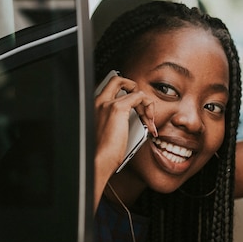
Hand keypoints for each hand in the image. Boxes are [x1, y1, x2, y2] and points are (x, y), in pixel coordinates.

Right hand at [93, 74, 156, 205]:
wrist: (97, 161)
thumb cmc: (101, 153)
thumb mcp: (107, 133)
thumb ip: (115, 122)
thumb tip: (134, 119)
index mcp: (93, 107)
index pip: (110, 89)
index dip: (125, 95)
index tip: (134, 111)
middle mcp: (99, 101)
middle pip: (118, 80)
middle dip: (133, 89)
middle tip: (142, 106)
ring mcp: (108, 103)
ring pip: (134, 90)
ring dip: (146, 105)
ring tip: (148, 121)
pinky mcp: (118, 108)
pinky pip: (139, 97)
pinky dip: (148, 107)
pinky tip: (149, 122)